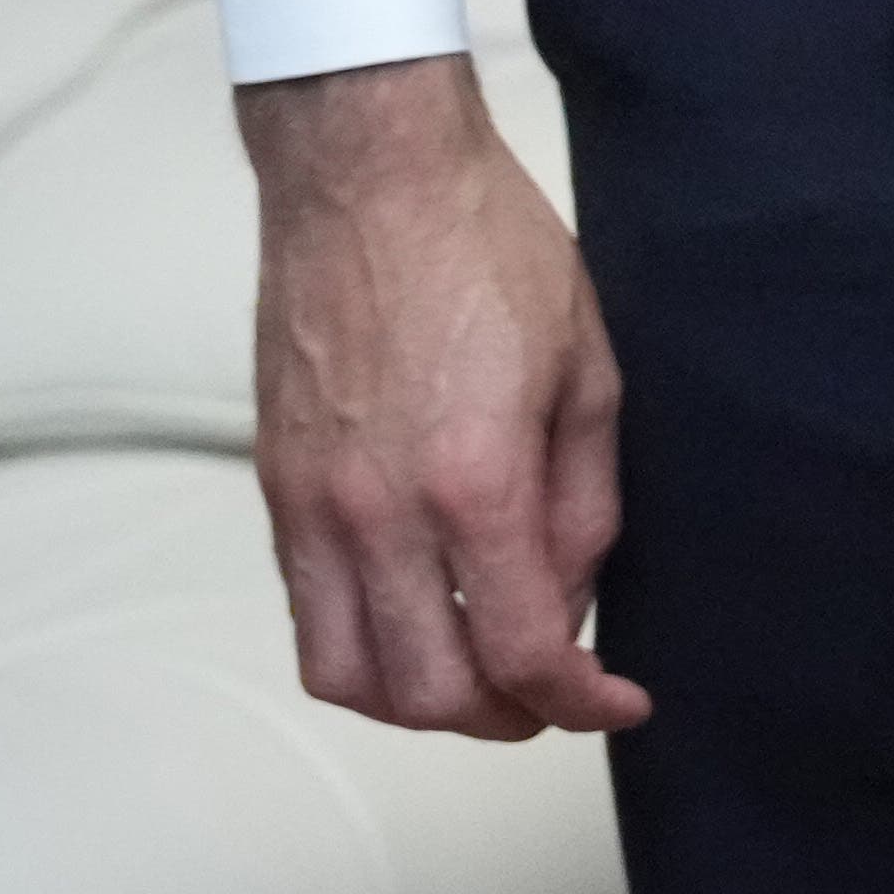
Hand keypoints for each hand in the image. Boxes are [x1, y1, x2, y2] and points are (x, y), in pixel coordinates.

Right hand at [238, 55, 646, 739]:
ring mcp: (313, 503)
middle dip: (503, 719)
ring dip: (417, 703)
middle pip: (426, 694)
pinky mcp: (275, 484)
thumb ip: (585, 500)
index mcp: (473, 482)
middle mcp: (378, 512)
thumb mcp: (587, 367)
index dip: (581, 701)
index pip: (523, 653)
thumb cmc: (488, 248)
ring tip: (479, 675)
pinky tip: (415, 616)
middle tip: (554, 696)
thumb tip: (573, 594)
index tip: (618, 699)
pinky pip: (303, 611)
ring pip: (345, 675)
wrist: (370, 174)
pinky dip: (361, 647)